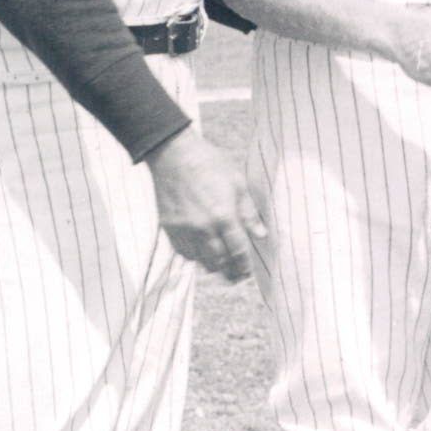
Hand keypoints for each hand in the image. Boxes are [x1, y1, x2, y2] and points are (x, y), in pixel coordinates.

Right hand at [146, 127, 267, 282]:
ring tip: (222, 266)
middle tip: (237, 276)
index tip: (248, 271)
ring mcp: (184, 230)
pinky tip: (202, 252)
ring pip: (201, 261)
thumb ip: (249, 212)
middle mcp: (203, 227)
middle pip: (219, 262)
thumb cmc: (209, 164)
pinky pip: (184, 252)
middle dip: (231, 272)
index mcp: (223, 215)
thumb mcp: (237, 182)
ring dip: (214, 266)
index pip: (237, 251)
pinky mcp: (169, 228)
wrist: (172, 155)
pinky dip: (195, 256)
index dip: (244, 265)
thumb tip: (261, 234)